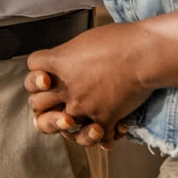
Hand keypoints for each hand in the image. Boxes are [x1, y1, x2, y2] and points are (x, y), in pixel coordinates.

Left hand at [25, 21, 150, 147]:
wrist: (144, 54)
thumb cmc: (119, 40)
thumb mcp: (85, 40)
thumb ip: (70, 55)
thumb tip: (67, 62)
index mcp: (58, 63)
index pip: (33, 67)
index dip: (38, 71)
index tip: (49, 73)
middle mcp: (65, 87)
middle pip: (35, 104)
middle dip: (43, 105)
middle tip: (56, 103)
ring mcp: (82, 106)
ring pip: (60, 127)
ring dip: (64, 126)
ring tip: (73, 122)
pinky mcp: (102, 120)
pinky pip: (94, 138)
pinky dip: (101, 138)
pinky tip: (106, 133)